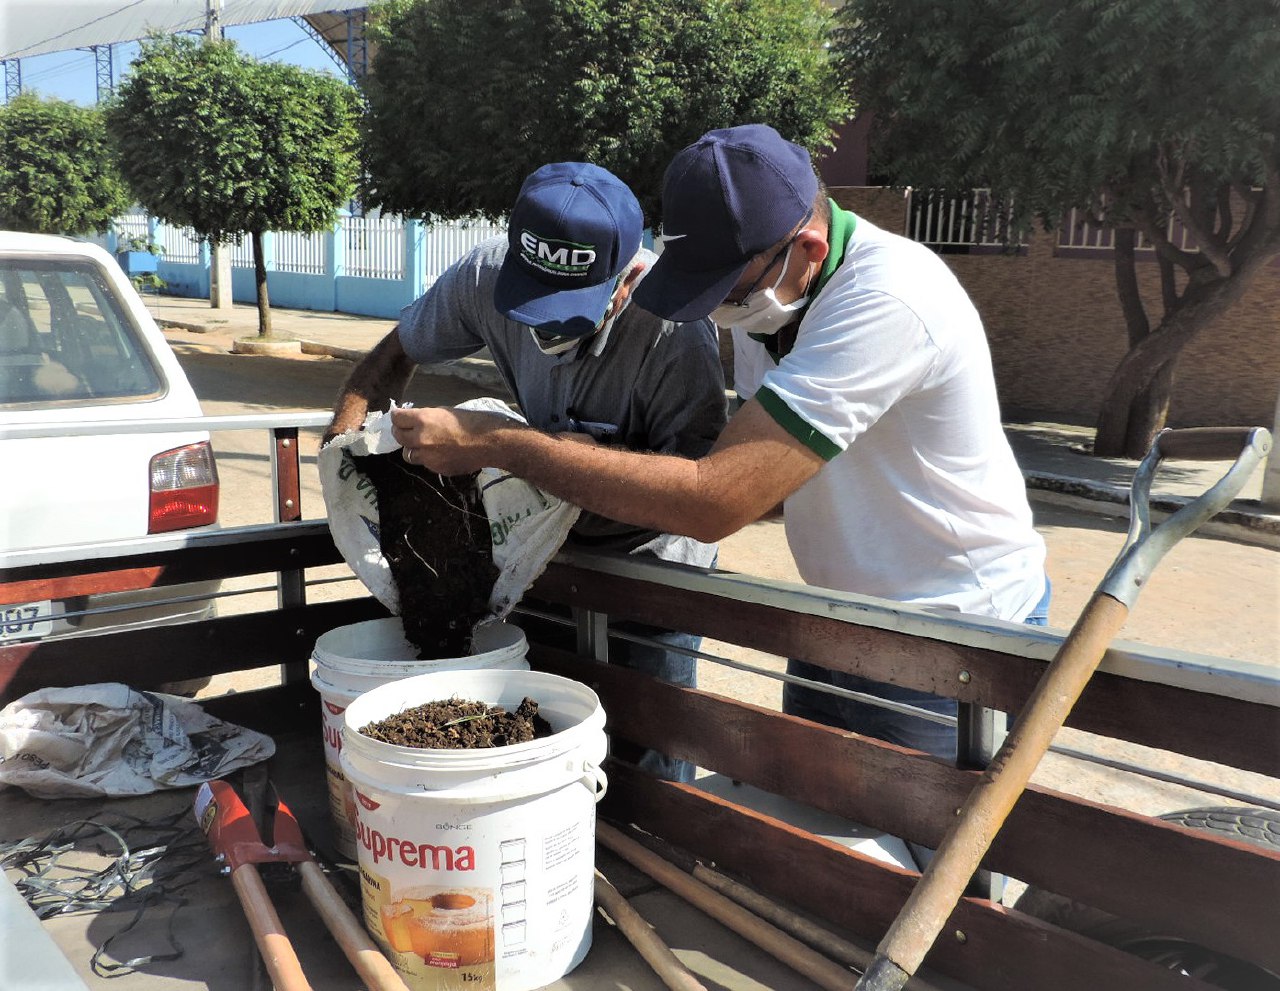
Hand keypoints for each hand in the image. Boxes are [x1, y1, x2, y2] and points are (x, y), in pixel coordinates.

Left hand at [390, 406, 504, 474]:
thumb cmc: (471, 421)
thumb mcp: (445, 412)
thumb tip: (414, 420)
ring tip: (424, 445)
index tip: (400, 416)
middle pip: (398, 436)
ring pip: (408, 454)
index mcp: (423, 420)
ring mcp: (427, 456)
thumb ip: (426, 417)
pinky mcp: (436, 469)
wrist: (489, 442)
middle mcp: (420, 438)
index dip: (398, 416)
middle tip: (407, 429)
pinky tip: (441, 453)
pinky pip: (425, 463)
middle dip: (401, 431)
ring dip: (413, 448)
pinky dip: (429, 458)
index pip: (396, 418)